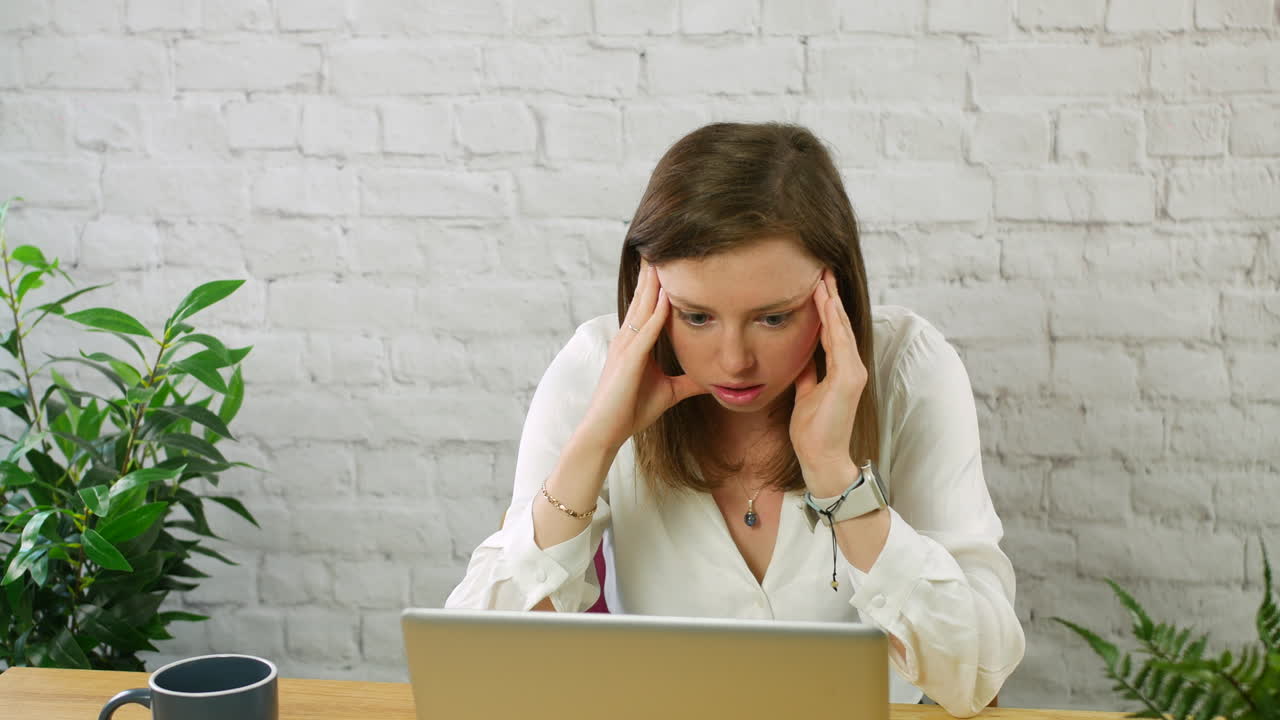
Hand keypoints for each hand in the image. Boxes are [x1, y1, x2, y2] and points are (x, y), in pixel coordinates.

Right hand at [576, 260, 706, 452]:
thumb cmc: (630, 411)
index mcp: (634, 342)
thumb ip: (688, 381)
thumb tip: (711, 379)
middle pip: (644, 295)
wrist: (605, 431)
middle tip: (666, 240)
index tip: (672, 259)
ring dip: (656, 281)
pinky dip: (657, 311)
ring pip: (644, 305)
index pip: (649, 304)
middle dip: (655, 270)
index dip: (659, 281)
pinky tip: (668, 295)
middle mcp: (628, 337)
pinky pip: (646, 329)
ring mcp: (626, 345)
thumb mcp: (669, 392)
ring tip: (666, 255)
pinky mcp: (628, 359)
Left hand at [790, 268, 867, 494]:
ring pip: (842, 329)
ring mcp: (853, 372)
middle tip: (821, 269)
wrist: (821, 457)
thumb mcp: (806, 393)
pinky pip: (840, 344)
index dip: (824, 308)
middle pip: (840, 324)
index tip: (814, 284)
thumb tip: (801, 357)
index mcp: (841, 370)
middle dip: (830, 297)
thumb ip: (808, 373)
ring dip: (832, 303)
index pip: (832, 331)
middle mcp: (851, 367)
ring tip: (823, 278)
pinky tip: (827, 304)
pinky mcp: (849, 379)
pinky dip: (834, 322)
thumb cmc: (814, 430)